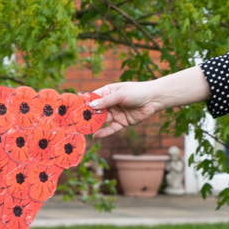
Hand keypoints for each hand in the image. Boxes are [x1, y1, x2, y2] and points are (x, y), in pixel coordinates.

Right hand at [86, 65, 208, 134]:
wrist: (154, 99)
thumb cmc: (137, 92)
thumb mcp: (120, 95)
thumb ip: (106, 101)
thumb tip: (91, 105)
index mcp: (108, 92)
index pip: (93, 98)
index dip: (84, 103)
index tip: (74, 108)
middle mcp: (110, 103)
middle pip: (96, 111)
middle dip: (87, 116)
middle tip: (76, 123)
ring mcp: (115, 113)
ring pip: (102, 120)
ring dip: (94, 125)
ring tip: (84, 130)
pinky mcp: (122, 122)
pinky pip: (111, 128)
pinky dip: (105, 132)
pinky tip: (97, 136)